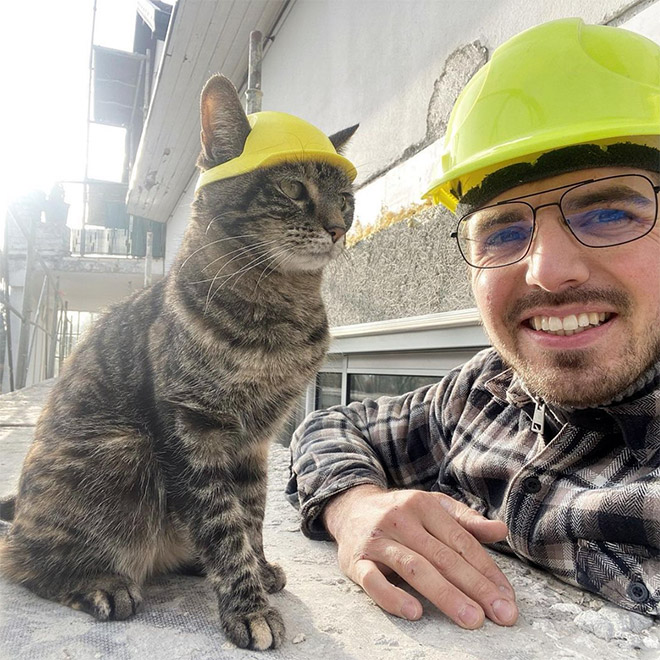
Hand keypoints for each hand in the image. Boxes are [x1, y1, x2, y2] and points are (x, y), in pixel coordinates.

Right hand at [323, 485, 517, 628]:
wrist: (350, 508)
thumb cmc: (401, 513)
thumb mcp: (433, 507)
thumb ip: (466, 521)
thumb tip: (502, 531)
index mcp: (423, 504)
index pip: (461, 541)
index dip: (487, 570)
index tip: (507, 598)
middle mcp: (400, 519)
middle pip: (442, 556)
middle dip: (475, 587)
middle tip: (502, 615)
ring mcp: (377, 541)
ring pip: (414, 568)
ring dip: (445, 595)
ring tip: (472, 619)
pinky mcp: (356, 560)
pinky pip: (373, 581)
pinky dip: (392, 597)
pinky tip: (414, 612)